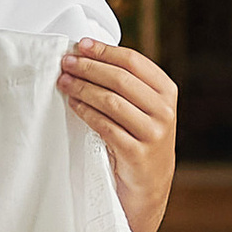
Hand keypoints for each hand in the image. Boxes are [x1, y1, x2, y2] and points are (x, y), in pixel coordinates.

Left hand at [58, 40, 177, 231]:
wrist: (148, 186)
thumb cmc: (139, 139)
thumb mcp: (145, 109)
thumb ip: (127, 85)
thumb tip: (87, 55)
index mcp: (167, 92)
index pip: (134, 61)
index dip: (105, 50)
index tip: (80, 45)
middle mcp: (164, 111)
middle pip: (120, 79)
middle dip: (89, 67)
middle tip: (66, 62)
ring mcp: (153, 133)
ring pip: (111, 101)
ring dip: (83, 88)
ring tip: (64, 82)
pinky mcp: (136, 154)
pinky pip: (105, 126)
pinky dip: (86, 112)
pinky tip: (73, 105)